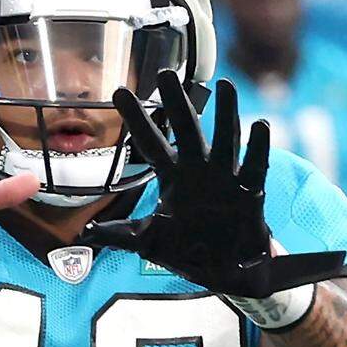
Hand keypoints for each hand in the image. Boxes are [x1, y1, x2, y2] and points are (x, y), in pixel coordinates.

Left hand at [78, 72, 344, 296]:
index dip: (136, 118)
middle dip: (176, 102)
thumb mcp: (150, 242)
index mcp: (173, 177)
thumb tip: (86, 233)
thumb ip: (121, 235)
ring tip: (226, 84)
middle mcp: (199, 170)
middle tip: (165, 72)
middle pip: (186, 128)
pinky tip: (260, 125)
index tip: (119, 91)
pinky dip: (259, 147)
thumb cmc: (191, 251)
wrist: (226, 274)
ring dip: (227, 112)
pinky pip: (255, 166)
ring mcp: (226, 177)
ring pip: (225, 138)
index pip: (150, 142)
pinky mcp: (250, 191)